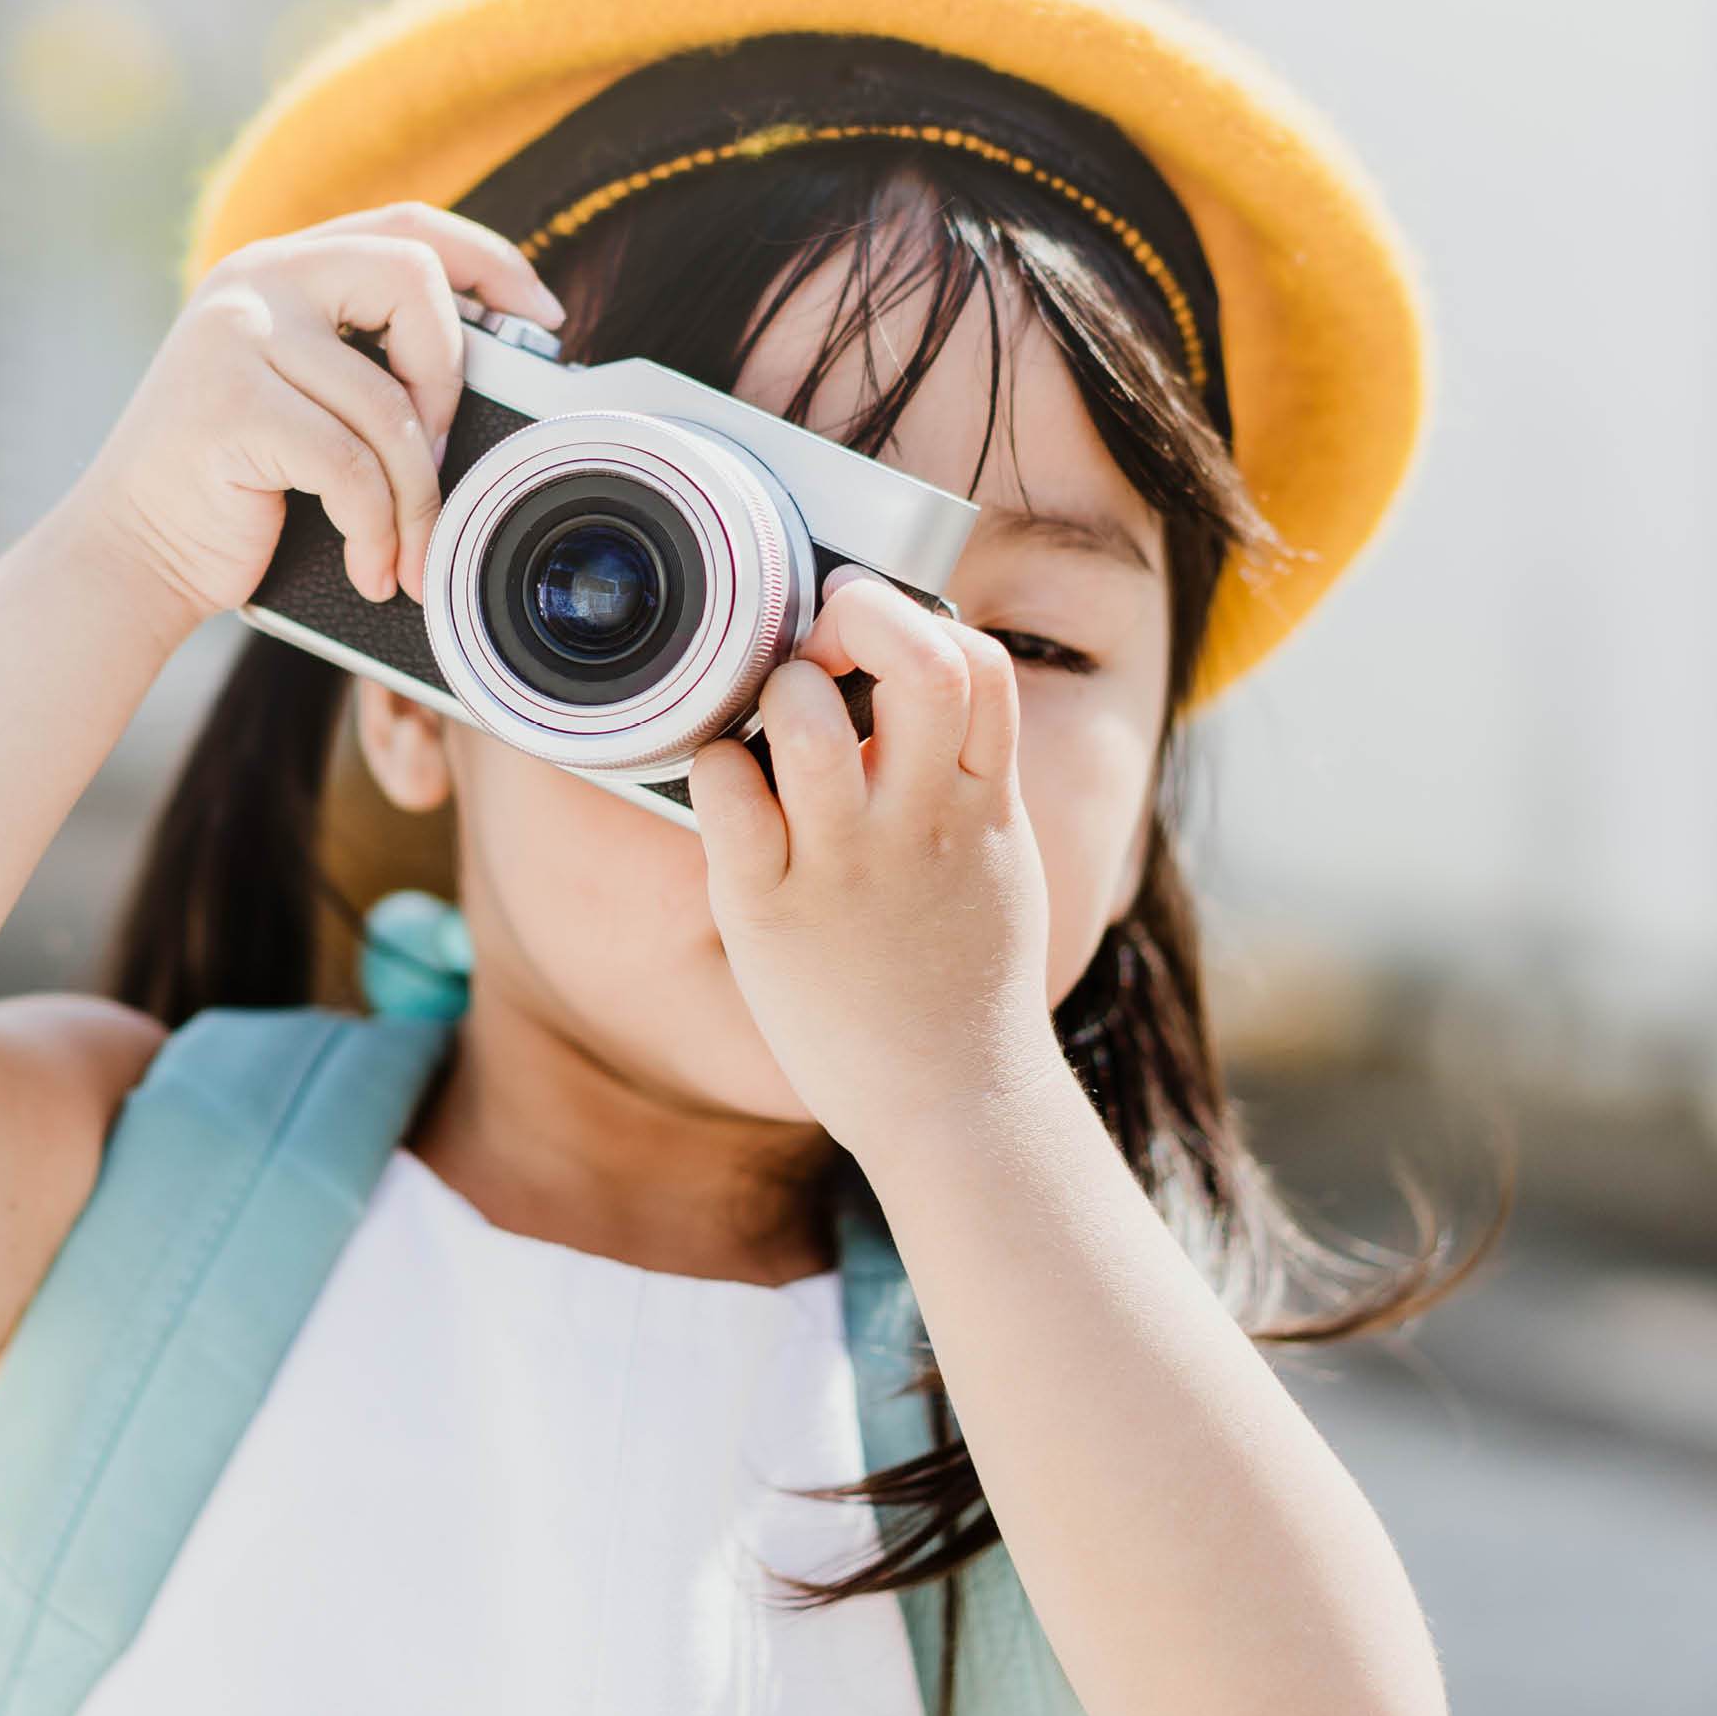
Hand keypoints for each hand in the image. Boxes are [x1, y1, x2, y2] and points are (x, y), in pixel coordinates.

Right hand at [48, 201, 564, 626]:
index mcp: (282, 267)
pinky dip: (376, 531)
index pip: (409, 226)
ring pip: (389, 404)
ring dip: (417, 499)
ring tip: (407, 553)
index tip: (544, 320)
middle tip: (442, 456)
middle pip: (412, 279)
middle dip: (451, 378)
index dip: (491, 264)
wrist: (129, 552)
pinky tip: (370, 567)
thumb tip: (500, 370)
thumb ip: (371, 360)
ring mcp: (236, 338)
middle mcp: (255, 283)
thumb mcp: (306, 397)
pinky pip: (351, 467)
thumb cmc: (234, 486)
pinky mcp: (230, 408)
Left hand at [685, 574, 1070, 1153]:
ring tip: (776, 721)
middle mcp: (920, 821)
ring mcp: (845, 863)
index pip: (980, 664)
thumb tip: (929, 690)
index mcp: (984, 803)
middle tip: (821, 637)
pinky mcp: (770, 908)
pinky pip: (727, 794)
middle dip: (858, 614)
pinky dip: (717, 766)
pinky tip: (728, 786)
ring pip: (808, 719)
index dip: (926, 622)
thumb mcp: (1000, 859)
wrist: (954, 1101)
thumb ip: (970, 774)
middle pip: (917, 661)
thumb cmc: (966, 979)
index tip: (880, 636)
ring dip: (782, 690)